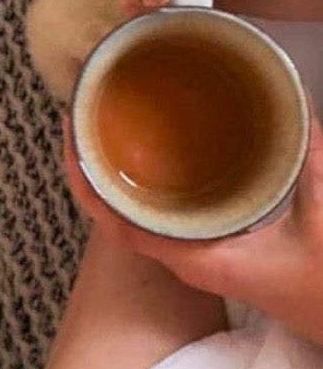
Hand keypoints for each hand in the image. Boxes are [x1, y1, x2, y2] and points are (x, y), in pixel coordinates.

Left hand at [65, 119, 322, 345]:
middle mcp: (183, 257)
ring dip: (117, 171)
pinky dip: (148, 183)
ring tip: (104, 122)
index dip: (86, 180)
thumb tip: (298, 111)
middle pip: (115, 210)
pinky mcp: (210, 247)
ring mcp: (194, 253)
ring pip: (136, 211)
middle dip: (94, 163)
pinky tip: (155, 153)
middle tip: (83, 112)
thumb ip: (313, 164)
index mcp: (192, 256)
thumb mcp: (322, 222)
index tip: (70, 137)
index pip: (115, 220)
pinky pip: (161, 212)